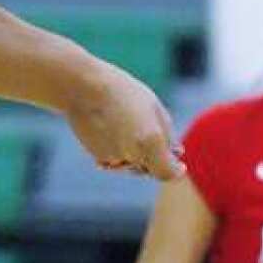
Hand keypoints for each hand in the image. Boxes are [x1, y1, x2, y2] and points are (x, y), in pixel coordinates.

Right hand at [63, 62, 185, 180]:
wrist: (83, 88)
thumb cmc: (122, 92)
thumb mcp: (154, 108)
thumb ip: (168, 134)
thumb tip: (176, 154)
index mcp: (151, 142)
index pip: (167, 173)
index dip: (175, 171)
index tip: (180, 165)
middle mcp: (132, 155)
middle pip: (149, 169)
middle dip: (153, 158)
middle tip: (148, 131)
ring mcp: (113, 158)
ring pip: (132, 165)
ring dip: (134, 154)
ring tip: (125, 124)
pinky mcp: (98, 157)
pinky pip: (115, 161)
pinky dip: (118, 151)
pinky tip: (111, 128)